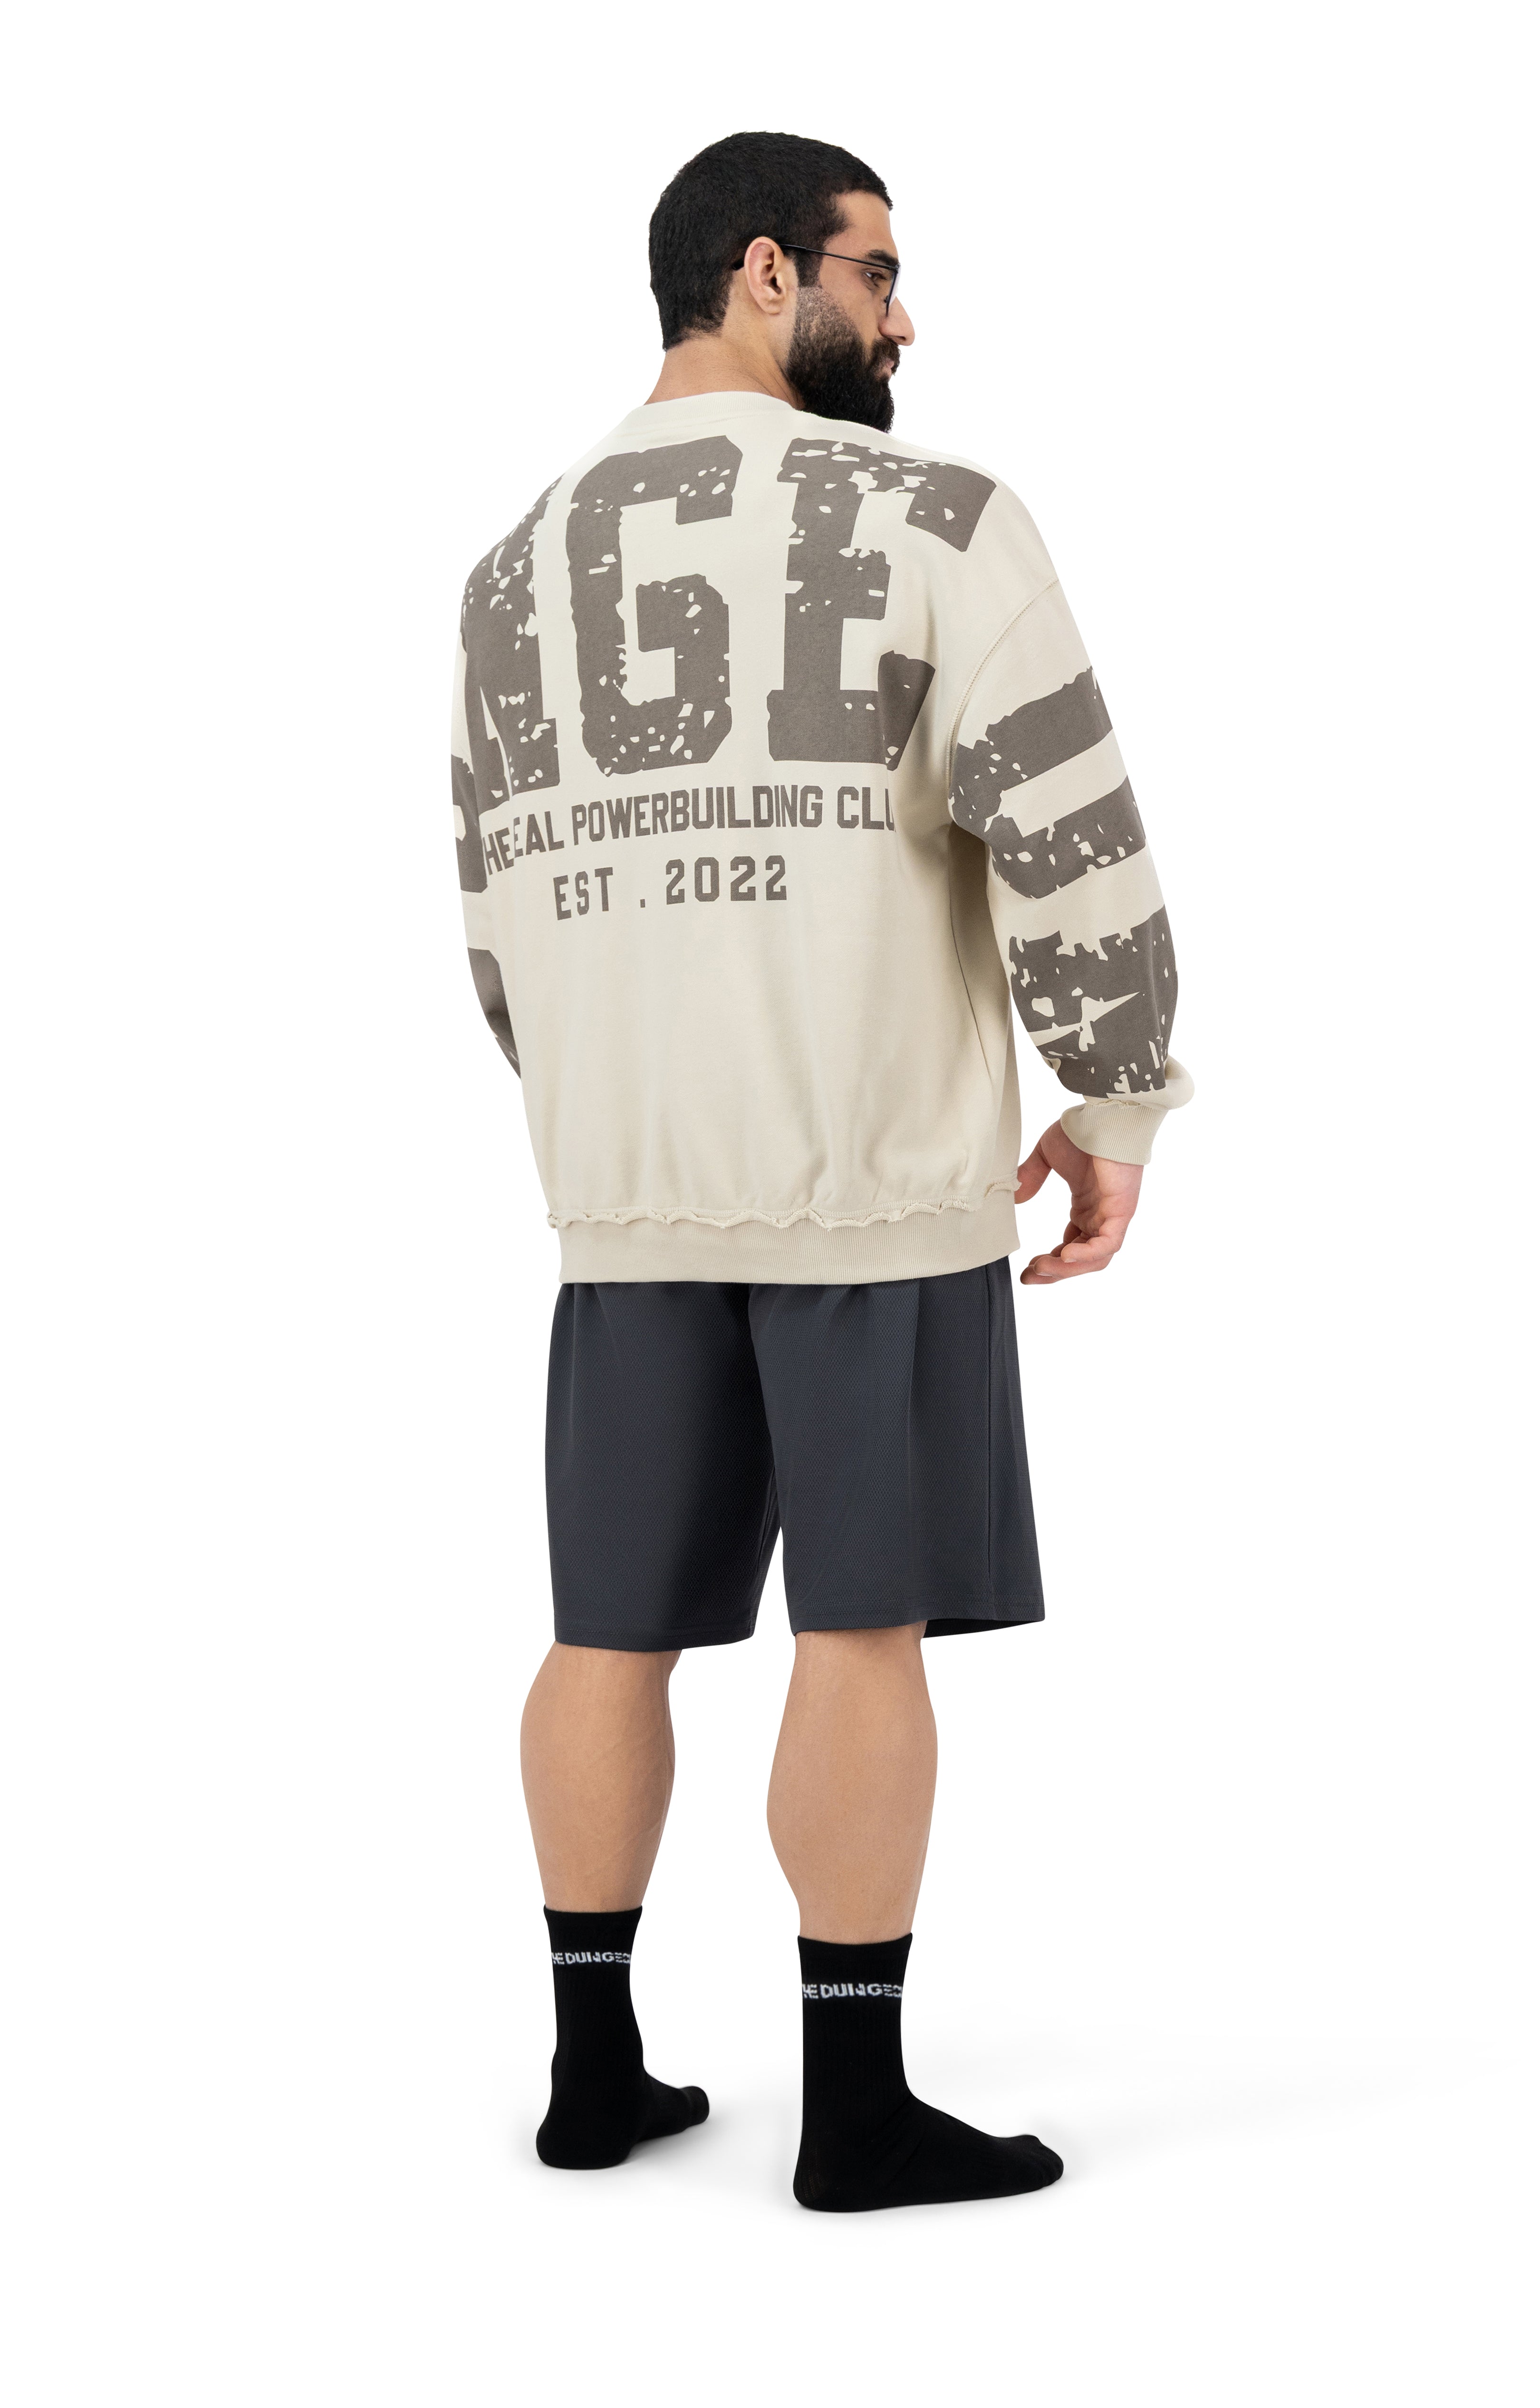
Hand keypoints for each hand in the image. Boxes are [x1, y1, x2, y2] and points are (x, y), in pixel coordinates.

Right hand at [1014, 1123, 1142, 1284]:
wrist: (1104, 1115)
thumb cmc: (1082, 1131)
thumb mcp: (1048, 1156)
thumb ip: (1032, 1177)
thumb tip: (1016, 1198)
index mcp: (1087, 1207)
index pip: (1071, 1245)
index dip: (1051, 1260)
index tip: (1028, 1267)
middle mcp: (1101, 1215)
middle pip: (1082, 1258)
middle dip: (1055, 1271)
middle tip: (1029, 1277)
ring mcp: (1113, 1215)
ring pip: (1094, 1258)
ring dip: (1067, 1268)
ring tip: (1039, 1269)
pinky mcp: (1121, 1211)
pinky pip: (1107, 1244)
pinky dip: (1087, 1255)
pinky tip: (1064, 1256)